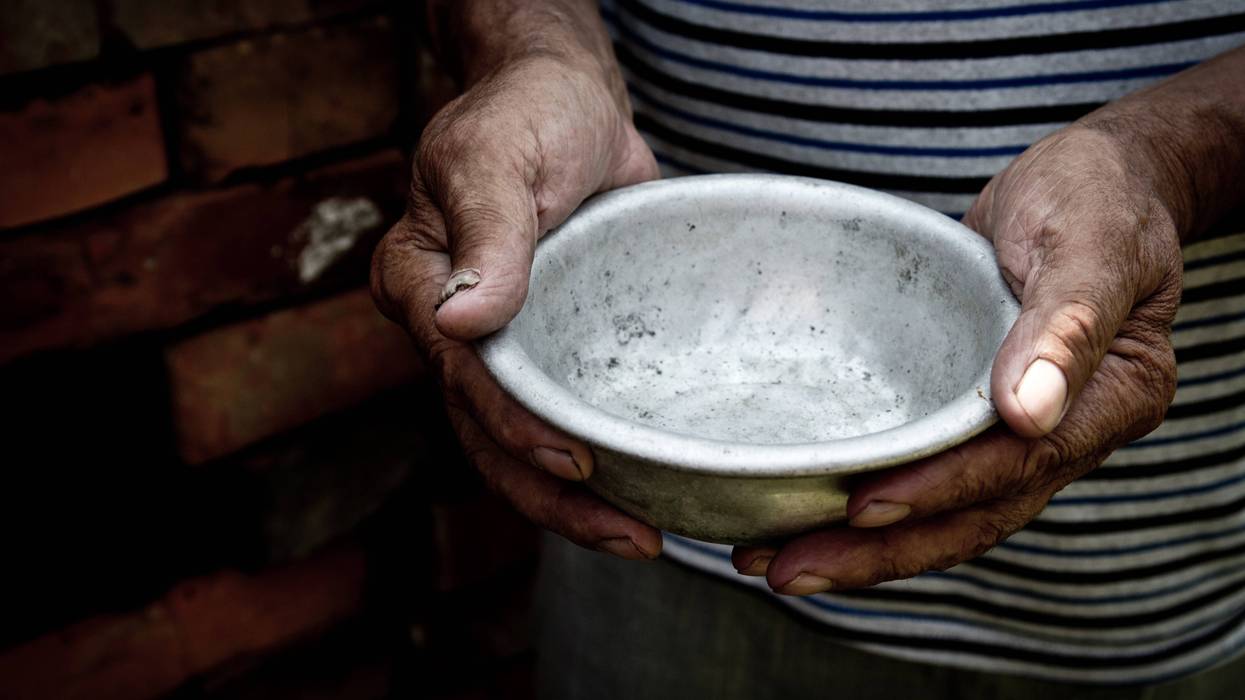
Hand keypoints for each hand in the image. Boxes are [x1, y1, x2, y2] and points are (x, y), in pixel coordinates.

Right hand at [371, 46, 661, 558]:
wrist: (572, 102)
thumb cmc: (528, 112)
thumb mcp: (499, 155)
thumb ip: (486, 233)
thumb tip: (460, 319)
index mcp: (419, 283)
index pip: (460, 374)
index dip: (515, 427)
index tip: (577, 464)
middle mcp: (453, 326)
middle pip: (486, 432)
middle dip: (551, 496)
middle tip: (632, 536)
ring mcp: (505, 342)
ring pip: (523, 440)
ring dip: (575, 498)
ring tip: (644, 536)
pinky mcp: (555, 344)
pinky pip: (566, 410)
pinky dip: (599, 453)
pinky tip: (645, 487)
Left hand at [733, 124, 1182, 592]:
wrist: (1093, 179)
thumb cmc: (1098, 195)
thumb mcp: (1092, 239)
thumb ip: (1067, 324)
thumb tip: (1029, 414)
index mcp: (1111, 398)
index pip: (1019, 466)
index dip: (940, 491)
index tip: (864, 508)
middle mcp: (1065, 432)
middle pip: (971, 515)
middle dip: (878, 552)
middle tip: (784, 569)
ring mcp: (1016, 431)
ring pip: (940, 509)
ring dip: (859, 545)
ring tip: (769, 560)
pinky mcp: (971, 414)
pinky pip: (923, 470)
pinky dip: (867, 498)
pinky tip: (802, 510)